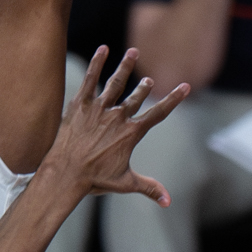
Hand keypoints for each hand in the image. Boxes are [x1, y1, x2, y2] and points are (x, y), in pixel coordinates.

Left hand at [37, 46, 187, 203]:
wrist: (66, 174)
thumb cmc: (95, 180)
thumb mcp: (125, 183)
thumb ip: (149, 188)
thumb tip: (168, 202)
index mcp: (131, 133)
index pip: (158, 113)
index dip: (173, 100)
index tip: (185, 87)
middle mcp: (118, 117)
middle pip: (136, 96)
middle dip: (144, 86)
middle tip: (149, 79)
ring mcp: (98, 109)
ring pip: (115, 83)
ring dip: (125, 66)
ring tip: (132, 52)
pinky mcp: (80, 105)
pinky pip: (90, 80)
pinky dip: (97, 64)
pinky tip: (102, 49)